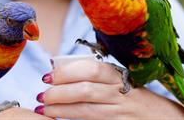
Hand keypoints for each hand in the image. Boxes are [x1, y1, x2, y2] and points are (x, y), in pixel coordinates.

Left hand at [35, 59, 183, 119]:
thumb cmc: (141, 100)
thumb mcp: (125, 83)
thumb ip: (101, 78)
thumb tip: (65, 72)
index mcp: (122, 77)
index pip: (93, 68)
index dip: (68, 71)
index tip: (49, 75)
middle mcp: (122, 94)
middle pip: (86, 88)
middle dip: (60, 90)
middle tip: (42, 94)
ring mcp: (121, 112)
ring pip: (87, 109)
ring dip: (61, 108)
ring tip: (44, 108)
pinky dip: (74, 119)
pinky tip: (60, 118)